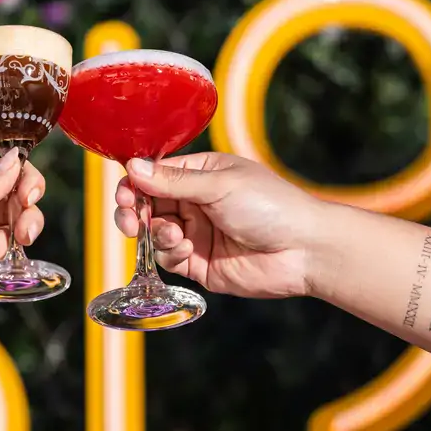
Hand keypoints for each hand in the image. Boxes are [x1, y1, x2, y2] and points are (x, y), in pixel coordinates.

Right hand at [115, 153, 325, 298]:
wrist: (304, 250)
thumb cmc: (271, 205)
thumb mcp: (218, 185)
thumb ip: (172, 181)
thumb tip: (133, 167)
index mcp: (200, 174)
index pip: (154, 175)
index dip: (135, 183)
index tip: (125, 194)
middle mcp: (194, 202)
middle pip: (147, 205)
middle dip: (133, 211)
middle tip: (129, 219)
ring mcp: (196, 232)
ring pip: (154, 233)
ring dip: (155, 233)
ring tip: (174, 235)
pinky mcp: (199, 262)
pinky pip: (168, 258)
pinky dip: (170, 254)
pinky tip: (187, 249)